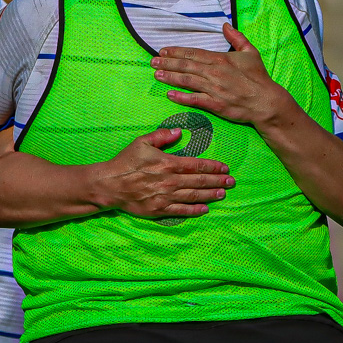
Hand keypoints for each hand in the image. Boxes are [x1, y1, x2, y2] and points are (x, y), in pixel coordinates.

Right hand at [89, 127, 233, 217]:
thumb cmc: (125, 161)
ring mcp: (165, 197)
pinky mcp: (159, 210)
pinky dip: (194, 210)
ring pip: (194, 196)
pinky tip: (205, 209)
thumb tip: (180, 132)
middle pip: (200, 181)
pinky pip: (181, 211)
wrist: (109, 184)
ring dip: (210, 195)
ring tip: (223, 194)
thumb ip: (162, 136)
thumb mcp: (142, 142)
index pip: (197, 165)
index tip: (225, 168)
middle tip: (232, 182)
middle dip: (218, 181)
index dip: (213, 166)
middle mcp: (170, 181)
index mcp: (168, 163)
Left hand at [152, 24, 296, 128]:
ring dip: (169, 77)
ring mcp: (213, 89)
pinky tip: (169, 94)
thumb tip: (225, 25)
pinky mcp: (214, 104)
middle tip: (153, 62)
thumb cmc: (258, 77)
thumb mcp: (250, 52)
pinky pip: (194, 99)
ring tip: (156, 75)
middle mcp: (214, 72)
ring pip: (186, 81)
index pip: (193, 53)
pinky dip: (180, 97)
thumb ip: (237, 38)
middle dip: (167, 63)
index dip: (176, 51)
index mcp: (220, 59)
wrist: (265, 101)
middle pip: (185, 66)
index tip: (163, 51)